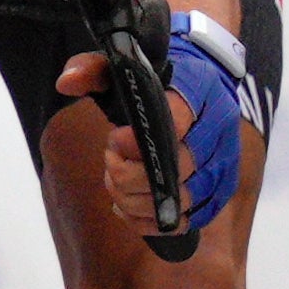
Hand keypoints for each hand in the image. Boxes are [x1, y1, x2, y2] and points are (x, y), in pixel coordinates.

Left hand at [56, 20, 248, 234]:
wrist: (204, 87)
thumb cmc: (160, 78)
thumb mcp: (126, 65)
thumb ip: (93, 68)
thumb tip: (66, 82)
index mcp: (200, 91)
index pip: (174, 123)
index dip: (136, 141)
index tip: (115, 137)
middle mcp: (218, 132)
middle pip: (174, 172)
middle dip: (127, 172)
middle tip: (110, 157)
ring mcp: (221, 168)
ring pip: (177, 203)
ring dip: (133, 200)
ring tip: (114, 181)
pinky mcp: (216, 195)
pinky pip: (182, 223)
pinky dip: (146, 222)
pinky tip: (126, 206)